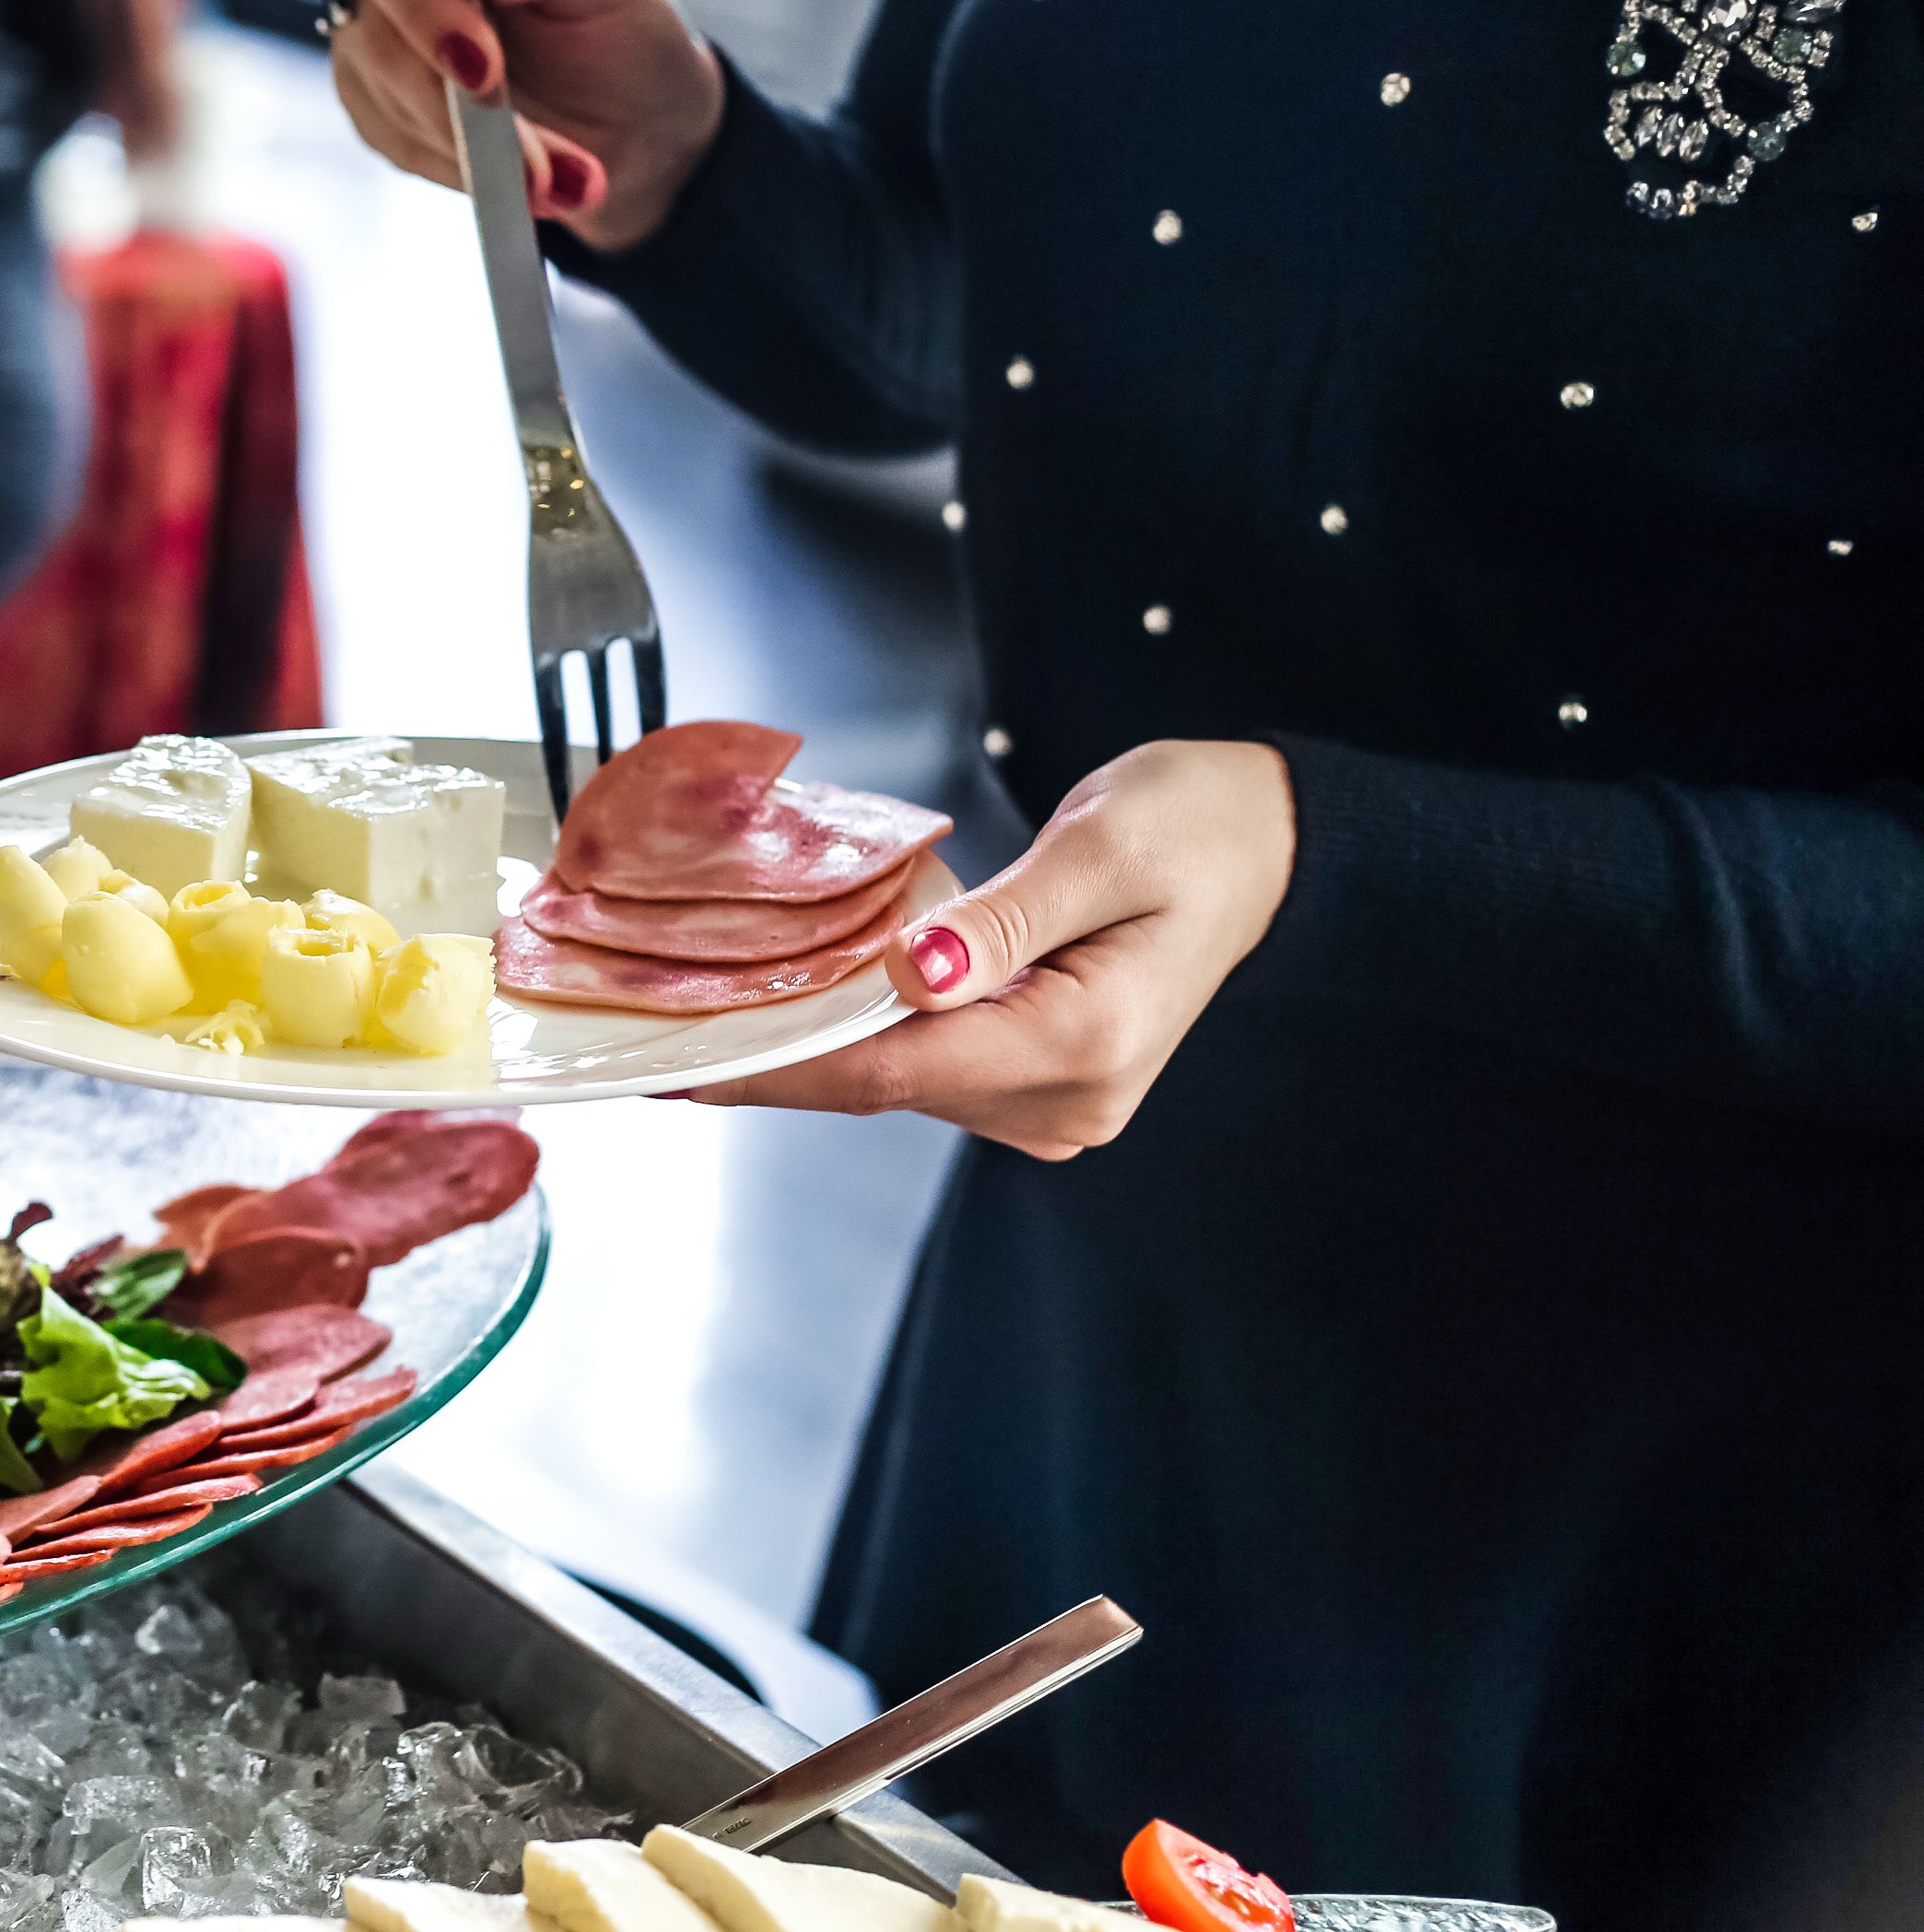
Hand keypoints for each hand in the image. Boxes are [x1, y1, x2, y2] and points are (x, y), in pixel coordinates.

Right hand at [330, 0, 723, 248]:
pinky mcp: (381, 109)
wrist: (630, 117)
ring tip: (562, 182)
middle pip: (374, 34)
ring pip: (389, 102)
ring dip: (478, 153)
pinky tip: (525, 181)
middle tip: (532, 161)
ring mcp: (377, 40)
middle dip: (454, 104)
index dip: (422, 3)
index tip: (485, 66)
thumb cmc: (616, 26)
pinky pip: (403, 148)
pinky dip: (469, 173)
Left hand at [684, 742, 1299, 1158]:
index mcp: (1085, 1045)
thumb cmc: (1198, 827)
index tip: (685, 1062)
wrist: (1269, 844)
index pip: (894, 1069)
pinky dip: (864, 1034)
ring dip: (816, 1043)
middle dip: (777, 1053)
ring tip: (713, 1006)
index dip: (780, 1067)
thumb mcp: (1101, 848)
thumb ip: (1001, 920)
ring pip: (901, 1078)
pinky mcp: (1041, 1085)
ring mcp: (1056, 1103)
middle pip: (887, 1082)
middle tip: (663, 1025)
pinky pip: (929, 1064)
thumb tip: (914, 975)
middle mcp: (1068, 1098)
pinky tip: (803, 1002)